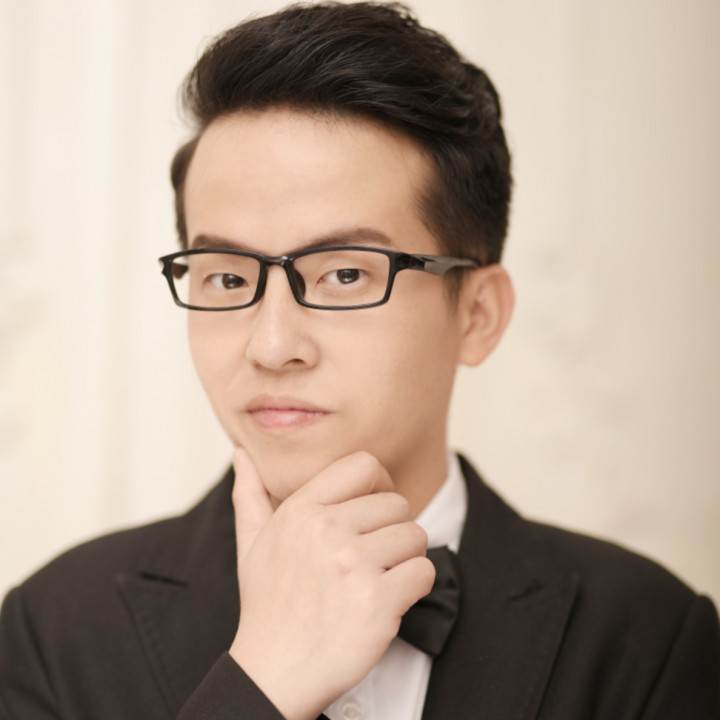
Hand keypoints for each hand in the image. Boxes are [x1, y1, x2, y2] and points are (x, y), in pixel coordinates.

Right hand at [229, 448, 434, 719]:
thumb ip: (250, 495)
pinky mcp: (377, 600)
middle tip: (372, 560)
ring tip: (375, 582)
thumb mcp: (251, 545)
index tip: (375, 511)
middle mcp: (325, 530)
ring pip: (415, 536)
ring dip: (405, 561)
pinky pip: (424, 571)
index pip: (363, 464)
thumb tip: (242, 454)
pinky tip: (387, 602)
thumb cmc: (268, 607)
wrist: (274, 674)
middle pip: (397, 504)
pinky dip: (414, 588)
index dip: (379, 485)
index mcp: (300, 510)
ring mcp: (352, 564)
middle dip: (392, 531)